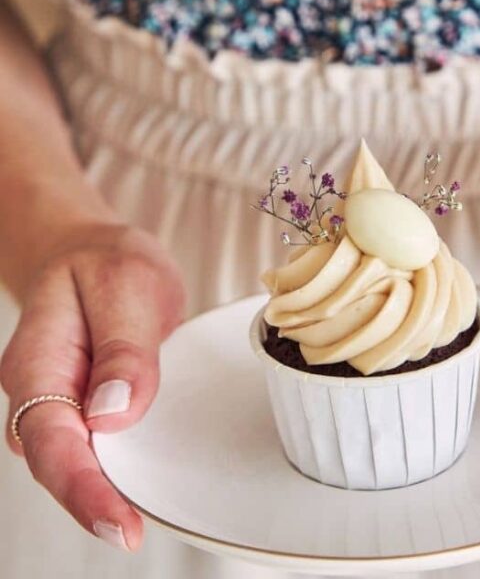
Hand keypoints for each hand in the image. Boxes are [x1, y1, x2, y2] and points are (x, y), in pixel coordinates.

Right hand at [1, 224, 185, 550]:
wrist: (85, 250)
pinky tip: (135, 486)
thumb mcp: (126, 283)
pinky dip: (111, 471)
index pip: (52, 437)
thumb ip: (123, 347)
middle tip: (131, 533)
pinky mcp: (80, 408)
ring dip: (100, 493)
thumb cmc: (103, 262)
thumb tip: (113, 414)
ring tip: (133, 521)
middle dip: (89, 503)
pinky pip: (91, 447)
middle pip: (55, 462)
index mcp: (38, 358)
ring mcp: (56, 402)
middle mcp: (38, 389)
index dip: (82, 486)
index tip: (118, 522)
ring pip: (71, 461)